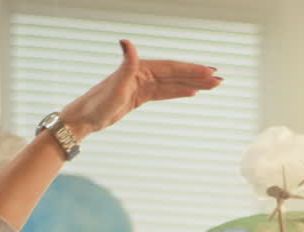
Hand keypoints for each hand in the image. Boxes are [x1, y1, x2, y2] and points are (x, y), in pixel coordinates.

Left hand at [64, 38, 221, 135]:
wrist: (84, 118)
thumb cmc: (98, 103)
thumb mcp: (115, 84)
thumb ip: (126, 63)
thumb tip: (126, 41)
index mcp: (142, 69)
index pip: (173, 68)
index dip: (192, 70)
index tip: (210, 72)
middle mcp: (144, 73)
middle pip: (177, 74)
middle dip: (198, 77)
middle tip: (220, 80)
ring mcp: (143, 85)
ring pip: (173, 84)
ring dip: (193, 84)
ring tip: (212, 87)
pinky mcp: (139, 96)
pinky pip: (164, 93)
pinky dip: (178, 92)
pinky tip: (191, 93)